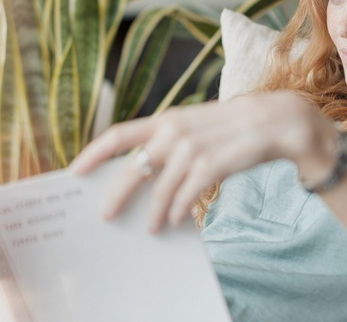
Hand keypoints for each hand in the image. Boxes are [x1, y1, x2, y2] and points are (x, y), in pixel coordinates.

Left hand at [71, 91, 334, 232]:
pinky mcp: (211, 165)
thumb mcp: (193, 124)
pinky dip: (176, 211)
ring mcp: (192, 148)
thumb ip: (167, 141)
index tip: (74, 172)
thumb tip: (139, 168)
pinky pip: (184, 197)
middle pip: (132, 167)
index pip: (118, 134)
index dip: (93, 153)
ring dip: (153, 212)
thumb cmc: (227, 127)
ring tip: (151, 227)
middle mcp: (174, 130)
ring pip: (160, 189)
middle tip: (105, 215)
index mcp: (166, 118)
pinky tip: (173, 221)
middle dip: (117, 194)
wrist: (272, 121)